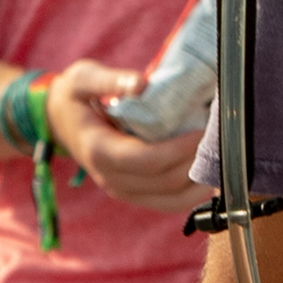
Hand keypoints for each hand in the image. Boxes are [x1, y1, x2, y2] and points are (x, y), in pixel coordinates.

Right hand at [44, 61, 211, 212]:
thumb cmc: (75, 97)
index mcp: (99, 150)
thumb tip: (141, 83)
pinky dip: (194, 193)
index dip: (180, 148)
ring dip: (201, 181)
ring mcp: (123, 190)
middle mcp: (110, 178)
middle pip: (165, 181)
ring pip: (172, 199)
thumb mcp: (82, 79)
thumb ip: (110, 81)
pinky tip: (212, 174)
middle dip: (196, 161)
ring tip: (223, 156)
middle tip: (222, 137)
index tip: (203, 129)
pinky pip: (169, 203)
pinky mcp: (135, 194)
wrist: (59, 121)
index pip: (147, 160)